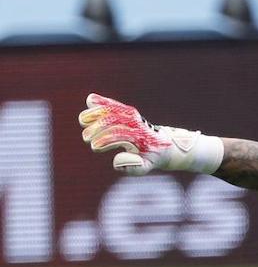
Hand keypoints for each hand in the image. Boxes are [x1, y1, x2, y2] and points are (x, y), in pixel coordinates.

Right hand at [78, 93, 221, 174]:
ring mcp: (134, 118)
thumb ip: (134, 167)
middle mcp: (138, 125)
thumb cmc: (154, 158)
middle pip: (114, 122)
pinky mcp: (130, 113)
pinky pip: (116, 105)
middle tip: (86, 139)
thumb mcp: (147, 167)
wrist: (166, 144)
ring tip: (82, 120)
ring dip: (96, 114)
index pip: (120, 136)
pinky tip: (90, 99)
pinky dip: (103, 101)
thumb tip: (116, 161)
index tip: (95, 147)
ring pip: (114, 111)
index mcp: (141, 138)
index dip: (105, 141)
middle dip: (97, 129)